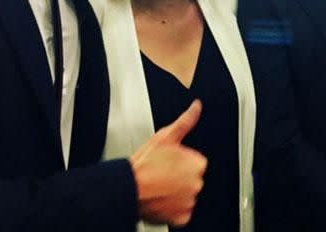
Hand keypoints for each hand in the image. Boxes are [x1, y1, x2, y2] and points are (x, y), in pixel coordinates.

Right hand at [130, 100, 206, 225]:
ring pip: (186, 195)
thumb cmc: (145, 164)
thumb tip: (197, 107)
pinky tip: (162, 199)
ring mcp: (189, 202)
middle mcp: (196, 184)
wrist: (128, 189)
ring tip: (159, 186)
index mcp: (197, 164)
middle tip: (163, 174)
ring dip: (176, 192)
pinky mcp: (181, 218)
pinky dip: (173, 208)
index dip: (182, 161)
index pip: (196, 162)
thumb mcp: (166, 136)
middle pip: (192, 179)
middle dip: (180, 177)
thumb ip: (186, 121)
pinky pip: (182, 212)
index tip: (170, 162)